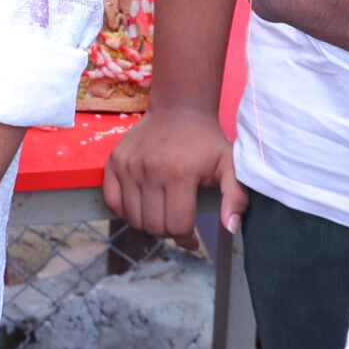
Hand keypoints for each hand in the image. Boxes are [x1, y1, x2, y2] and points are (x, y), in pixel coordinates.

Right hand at [103, 102, 246, 239]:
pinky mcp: (114, 161)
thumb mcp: (230, 165)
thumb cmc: (206, 141)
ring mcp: (129, 165)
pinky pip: (112, 202)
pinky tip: (141, 206)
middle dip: (168, 232)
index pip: (177, 226)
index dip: (187, 239)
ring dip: (148, 224)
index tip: (192, 238)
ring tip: (161, 214)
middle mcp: (150, 170)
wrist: (178, 109)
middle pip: (154, 226)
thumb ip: (236, 198)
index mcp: (180, 174)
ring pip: (133, 219)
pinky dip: (125, 212)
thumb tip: (230, 228)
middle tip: (177, 222)